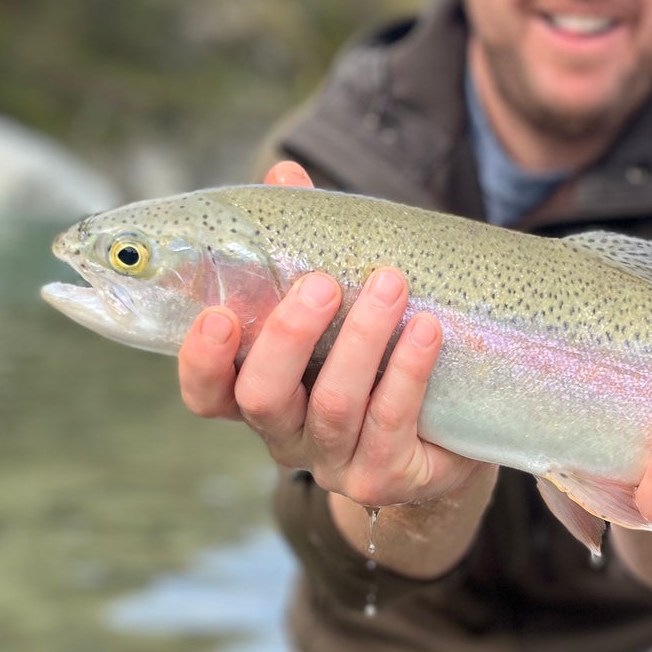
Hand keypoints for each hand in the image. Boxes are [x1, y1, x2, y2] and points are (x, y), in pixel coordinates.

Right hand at [175, 161, 485, 510]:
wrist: (448, 431)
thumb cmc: (374, 353)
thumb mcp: (336, 300)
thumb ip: (300, 244)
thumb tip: (285, 175)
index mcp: (258, 394)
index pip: (207, 394)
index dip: (203, 363)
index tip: (218, 316)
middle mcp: (286, 435)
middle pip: (264, 398)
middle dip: (288, 338)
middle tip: (323, 284)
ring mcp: (335, 462)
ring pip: (334, 406)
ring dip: (362, 340)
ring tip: (391, 285)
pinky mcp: (386, 477)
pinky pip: (391, 423)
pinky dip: (407, 371)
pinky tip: (427, 329)